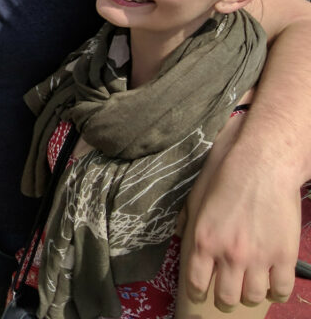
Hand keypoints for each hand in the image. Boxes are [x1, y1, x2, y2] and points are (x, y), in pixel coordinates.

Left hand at [182, 149, 300, 309]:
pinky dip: (277, 292)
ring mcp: (258, 257)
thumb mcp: (196, 197)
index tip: (200, 295)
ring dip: (250, 296)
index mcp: (203, 240)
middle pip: (226, 297)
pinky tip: (272, 285)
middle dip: (225, 300)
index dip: (197, 293)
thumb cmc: (226, 176)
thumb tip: (179, 236)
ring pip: (253, 297)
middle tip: (228, 295)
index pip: (196, 283)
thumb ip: (187, 220)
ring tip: (250, 288)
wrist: (262, 164)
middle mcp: (229, 254)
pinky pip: (281, 289)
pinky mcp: (284, 255)